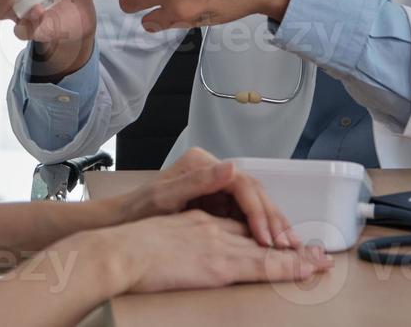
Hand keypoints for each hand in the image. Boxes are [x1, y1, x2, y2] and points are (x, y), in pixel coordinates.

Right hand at [86, 211, 329, 295]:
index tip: (280, 240)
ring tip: (320, 262)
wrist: (119, 251)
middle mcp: (214, 225)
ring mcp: (220, 243)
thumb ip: (181, 230)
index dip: (264, 228)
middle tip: (313, 252)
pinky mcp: (220, 263)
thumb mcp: (158, 231)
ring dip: (297, 255)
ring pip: (268, 247)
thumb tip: (191, 244)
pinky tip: (305, 268)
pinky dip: (287, 266)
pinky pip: (262, 264)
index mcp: (199, 218)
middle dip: (288, 239)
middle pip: (260, 229)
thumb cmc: (128, 247)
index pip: (240, 221)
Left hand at [110, 147, 299, 248]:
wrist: (121, 224)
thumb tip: (231, 167)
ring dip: (271, 224)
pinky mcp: (215, 203)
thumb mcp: (165, 197)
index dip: (258, 211)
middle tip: (289, 244)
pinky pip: (244, 214)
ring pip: (253, 203)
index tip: (266, 236)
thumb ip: (199, 182)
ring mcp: (215, 186)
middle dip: (272, 218)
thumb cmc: (138, 212)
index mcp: (201, 164)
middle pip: (252, 192)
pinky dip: (259, 229)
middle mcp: (212, 171)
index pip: (241, 183)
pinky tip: (272, 245)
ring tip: (288, 246)